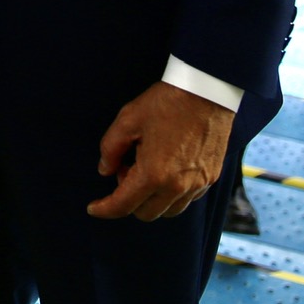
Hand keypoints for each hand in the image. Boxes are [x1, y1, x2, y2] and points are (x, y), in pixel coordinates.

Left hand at [88, 82, 234, 221]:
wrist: (207, 90)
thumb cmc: (166, 102)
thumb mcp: (128, 119)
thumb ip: (110, 149)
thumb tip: (105, 171)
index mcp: (153, 174)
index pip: (123, 205)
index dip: (104, 210)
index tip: (93, 209)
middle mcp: (177, 187)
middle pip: (145, 213)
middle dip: (129, 198)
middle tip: (126, 168)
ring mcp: (197, 184)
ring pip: (168, 211)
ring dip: (151, 198)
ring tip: (148, 167)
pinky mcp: (211, 178)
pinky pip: (186, 199)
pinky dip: (172, 194)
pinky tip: (167, 169)